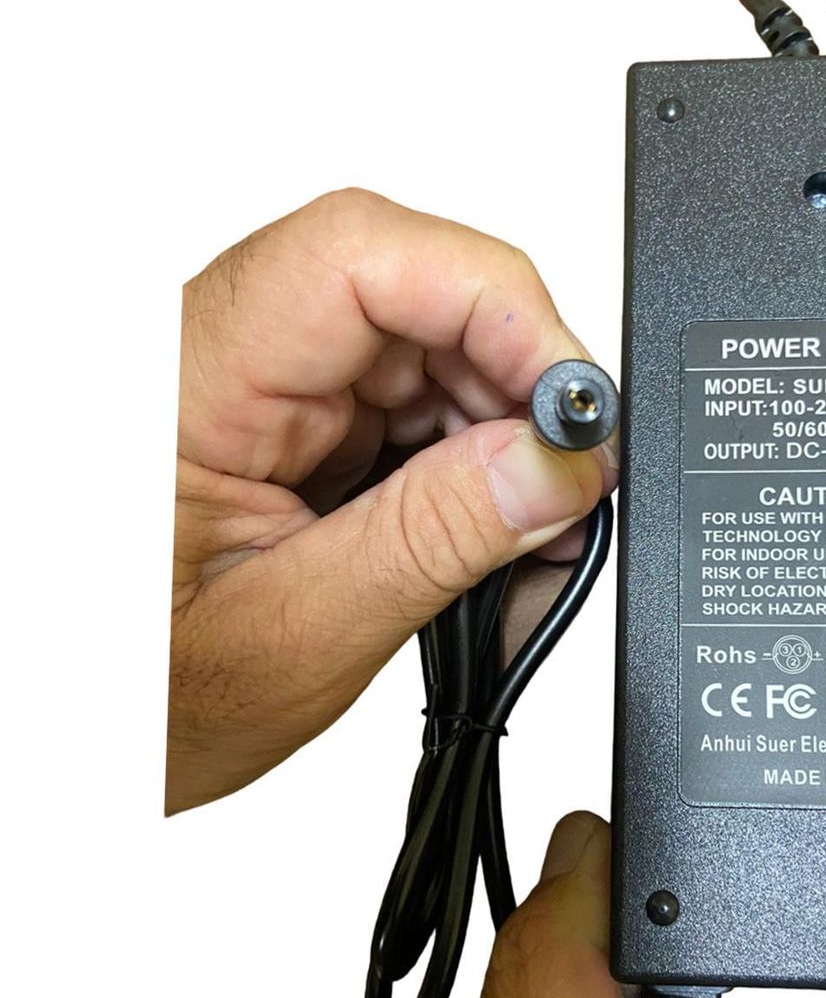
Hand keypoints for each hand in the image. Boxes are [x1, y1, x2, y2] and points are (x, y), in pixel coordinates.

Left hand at [169, 189, 614, 812]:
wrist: (81, 739)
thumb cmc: (136, 702)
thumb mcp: (295, 637)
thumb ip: (432, 540)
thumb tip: (554, 464)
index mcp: (184, 387)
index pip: (358, 258)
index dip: (493, 304)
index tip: (571, 401)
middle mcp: (217, 361)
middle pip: (410, 296)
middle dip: (514, 387)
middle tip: (569, 486)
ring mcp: (259, 388)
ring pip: (425, 350)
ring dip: (499, 433)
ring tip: (528, 530)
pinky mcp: (291, 423)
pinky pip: (408, 403)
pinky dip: (469, 462)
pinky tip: (487, 525)